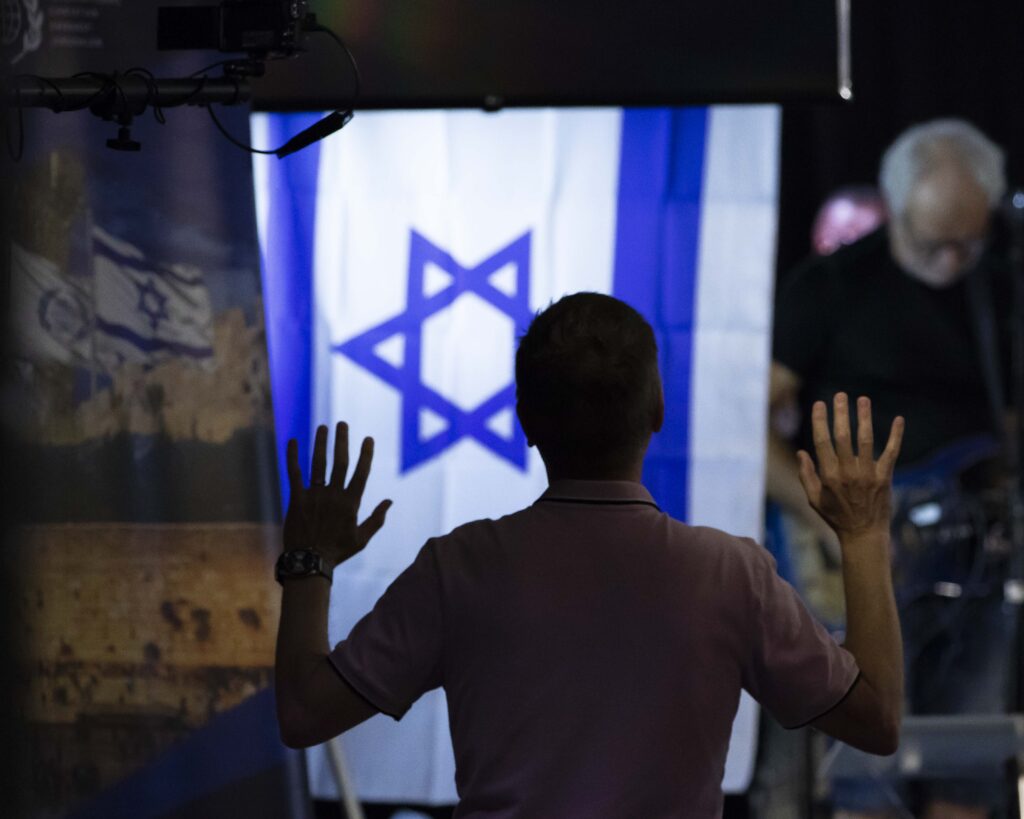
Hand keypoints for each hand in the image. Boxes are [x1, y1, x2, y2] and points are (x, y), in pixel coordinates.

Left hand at [283, 423, 391, 569]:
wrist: (309, 562)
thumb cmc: (338, 551)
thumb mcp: (362, 538)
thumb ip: (377, 519)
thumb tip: (390, 501)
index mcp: (350, 503)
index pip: (361, 473)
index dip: (365, 454)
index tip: (368, 438)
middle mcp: (333, 495)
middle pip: (339, 462)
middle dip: (342, 441)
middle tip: (342, 424)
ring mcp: (314, 496)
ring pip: (318, 464)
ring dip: (320, 443)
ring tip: (323, 427)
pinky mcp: (296, 499)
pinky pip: (294, 474)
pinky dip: (293, 457)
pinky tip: (293, 441)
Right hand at [796, 393, 903, 538]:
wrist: (864, 535)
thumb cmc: (836, 517)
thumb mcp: (814, 499)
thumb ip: (806, 475)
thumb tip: (801, 452)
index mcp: (828, 476)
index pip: (822, 442)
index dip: (820, 421)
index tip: (819, 404)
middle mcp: (848, 472)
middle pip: (843, 436)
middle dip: (840, 413)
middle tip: (840, 395)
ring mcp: (868, 474)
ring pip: (866, 440)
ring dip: (864, 417)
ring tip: (862, 399)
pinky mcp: (885, 477)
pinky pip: (891, 452)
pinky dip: (896, 435)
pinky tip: (898, 419)